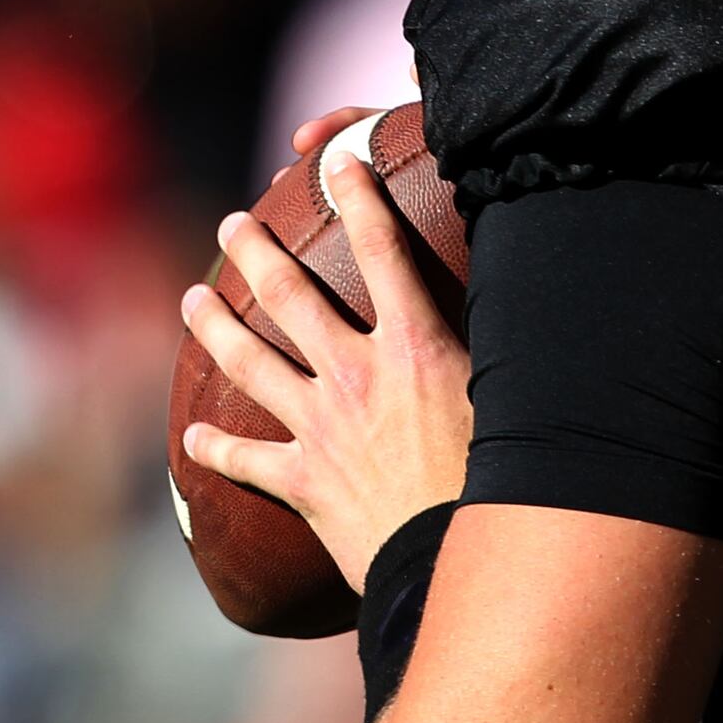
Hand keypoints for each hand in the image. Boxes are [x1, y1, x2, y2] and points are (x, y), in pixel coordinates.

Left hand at [180, 155, 474, 592]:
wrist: (455, 562)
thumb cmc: (498, 486)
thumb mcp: (508, 400)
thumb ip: (498, 349)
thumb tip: (531, 310)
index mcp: (414, 346)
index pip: (383, 249)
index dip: (358, 196)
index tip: (335, 159)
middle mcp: (356, 375)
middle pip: (292, 294)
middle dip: (256, 250)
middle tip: (233, 224)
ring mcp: (322, 427)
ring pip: (250, 362)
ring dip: (215, 325)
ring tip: (191, 296)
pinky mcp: (303, 481)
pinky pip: (246, 460)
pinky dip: (214, 449)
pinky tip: (192, 438)